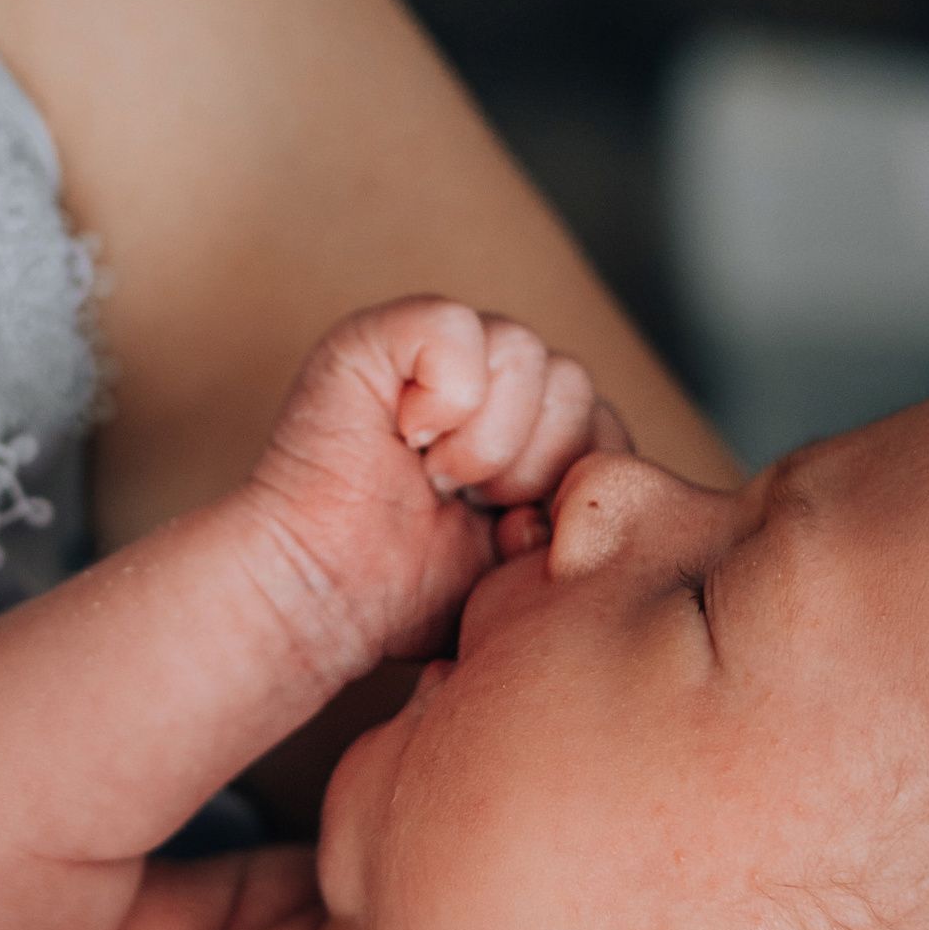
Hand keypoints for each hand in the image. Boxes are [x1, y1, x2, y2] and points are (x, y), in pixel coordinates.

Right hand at [245, 298, 618, 670]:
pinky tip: (408, 437)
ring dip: (486, 440)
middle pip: (574, 383)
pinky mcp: (381, 334)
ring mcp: (436, 349)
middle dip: (531, 466)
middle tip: (467, 503)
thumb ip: (582, 514)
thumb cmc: (409, 591)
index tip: (509, 531)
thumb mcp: (527, 562)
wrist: (320, 599)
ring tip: (436, 476)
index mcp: (529, 425)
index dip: (570, 485)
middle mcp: (487, 375)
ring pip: (526, 354)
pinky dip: (444, 396)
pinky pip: (460, 331)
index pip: (605, 425)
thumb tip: (607, 483)